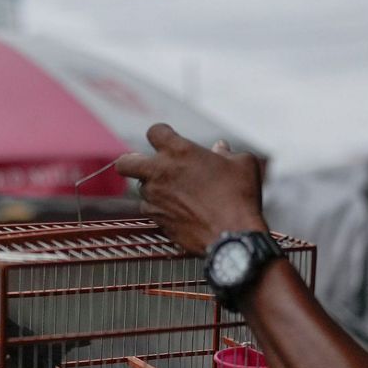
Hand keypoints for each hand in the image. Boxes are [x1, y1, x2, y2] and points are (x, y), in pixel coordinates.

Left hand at [115, 124, 268, 254]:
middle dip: (132, 162)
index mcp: (179, 151)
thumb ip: (226, 153)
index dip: (161, 135)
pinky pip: (151, 210)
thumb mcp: (242, 164)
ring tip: (178, 194)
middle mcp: (160, 172)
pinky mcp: (157, 220)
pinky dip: (161, 209)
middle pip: (124, 163)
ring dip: (154, 189)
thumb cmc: (239, 197)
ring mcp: (155, 198)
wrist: (232, 235)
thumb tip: (220, 149)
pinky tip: (180, 212)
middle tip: (148, 166)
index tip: (170, 142)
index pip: (154, 132)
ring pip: (141, 189)